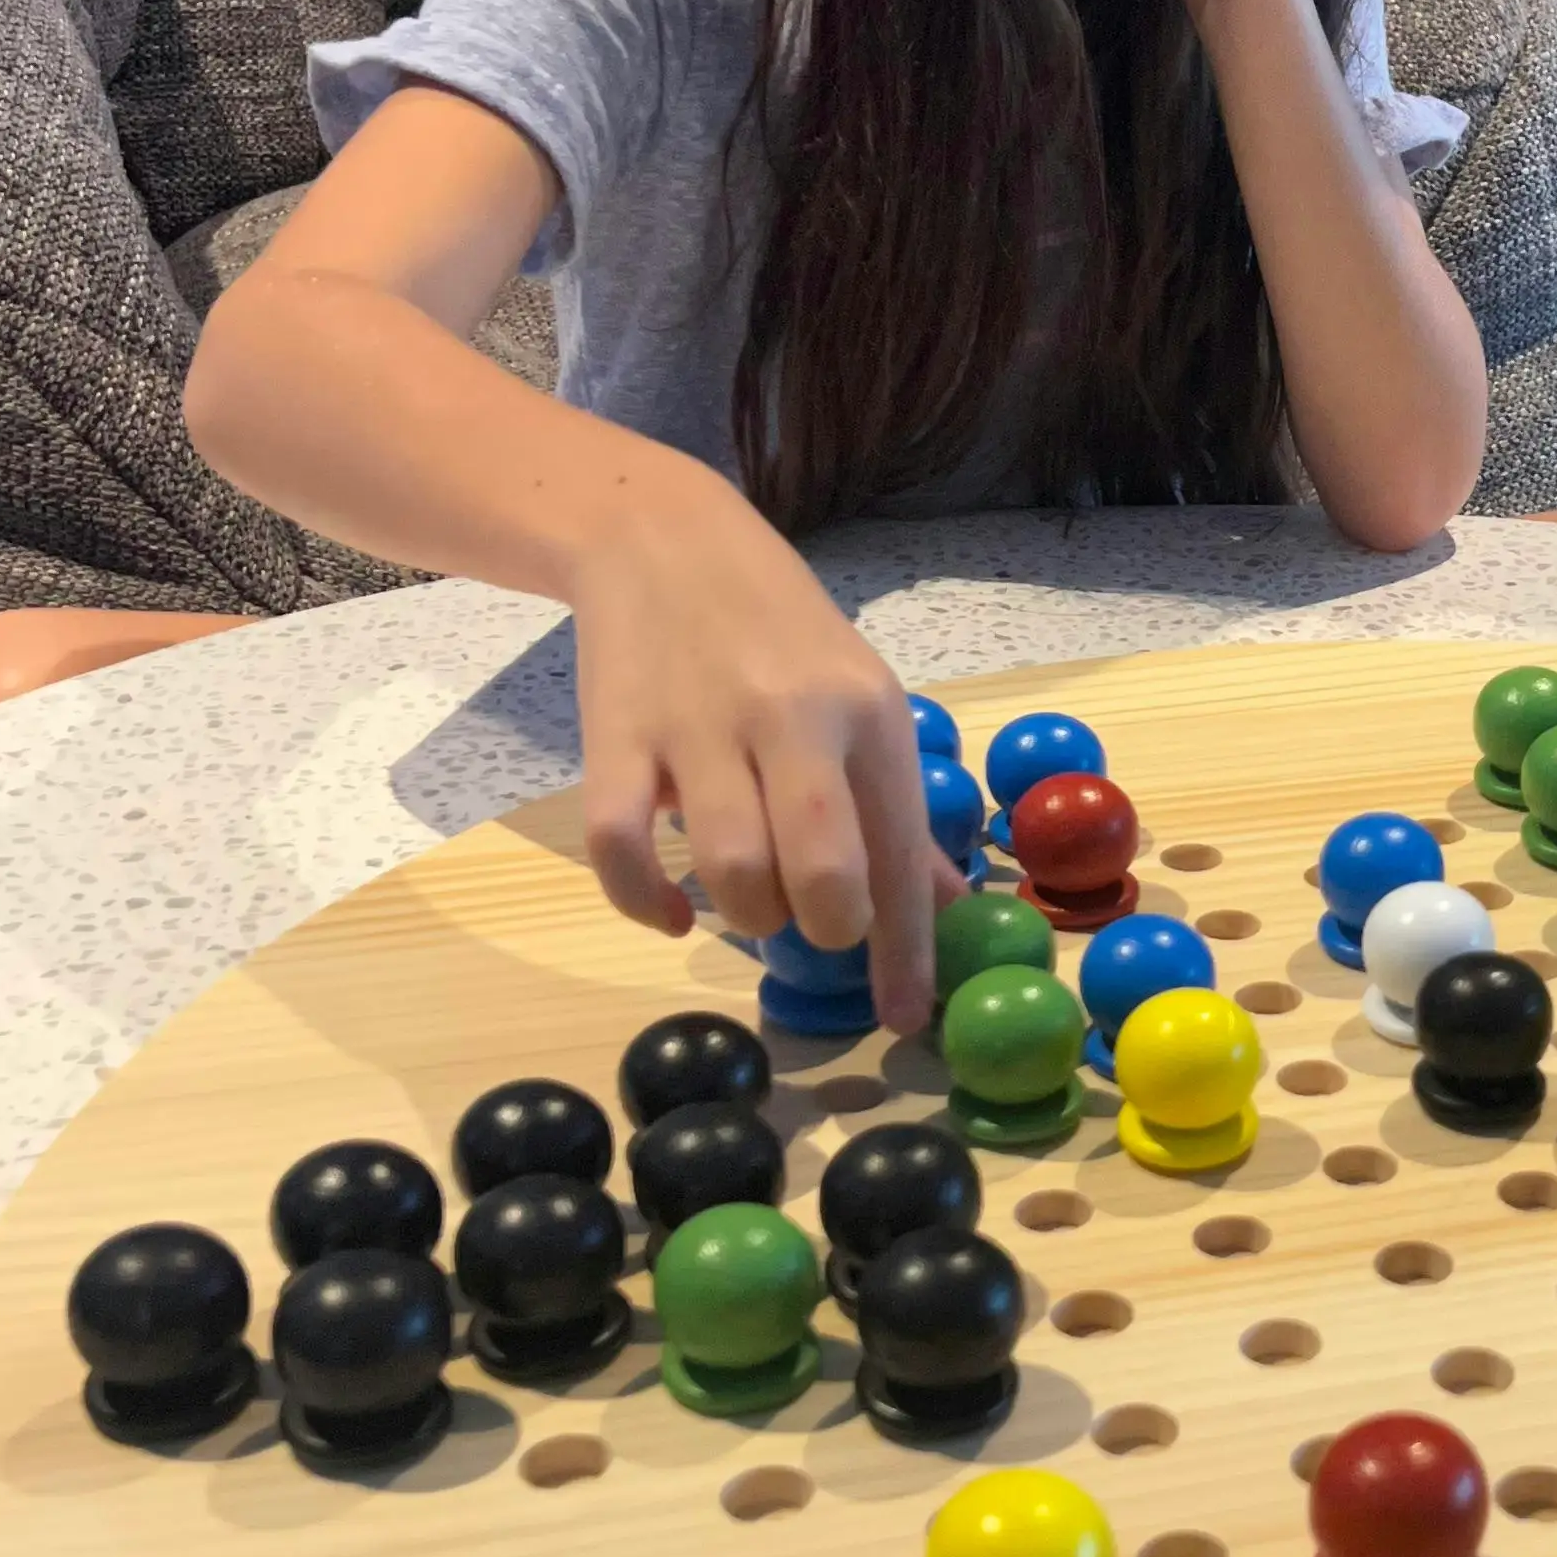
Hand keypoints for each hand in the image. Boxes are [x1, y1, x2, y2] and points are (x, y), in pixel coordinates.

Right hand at [568, 473, 957, 1033]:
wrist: (664, 540)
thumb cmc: (782, 635)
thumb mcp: (863, 698)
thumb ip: (894, 806)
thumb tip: (940, 904)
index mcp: (867, 714)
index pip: (897, 852)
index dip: (905, 950)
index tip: (906, 1017)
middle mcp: (790, 719)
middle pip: (820, 865)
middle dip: (826, 926)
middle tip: (818, 924)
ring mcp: (698, 729)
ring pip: (728, 869)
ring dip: (746, 912)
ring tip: (752, 897)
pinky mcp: (616, 739)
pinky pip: (621, 849)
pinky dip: (642, 903)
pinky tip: (669, 912)